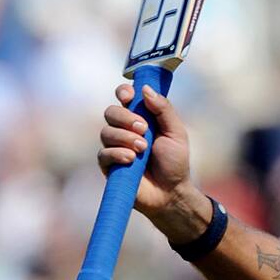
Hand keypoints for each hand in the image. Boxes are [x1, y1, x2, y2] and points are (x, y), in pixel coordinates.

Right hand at [97, 84, 209, 240]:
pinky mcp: (108, 165)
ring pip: (106, 132)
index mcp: (141, 118)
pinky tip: (131, 160)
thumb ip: (163, 109)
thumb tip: (145, 88)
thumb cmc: (175, 161)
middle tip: (144, 129)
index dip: (123, 93)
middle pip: (111, 112)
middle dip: (125, 118)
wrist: (171, 191)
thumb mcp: (176, 132)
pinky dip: (118, 153)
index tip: (129, 96)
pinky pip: (103, 153)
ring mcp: (115, 147)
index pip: (124, 98)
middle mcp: (125, 130)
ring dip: (125, 138)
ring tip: (142, 149)